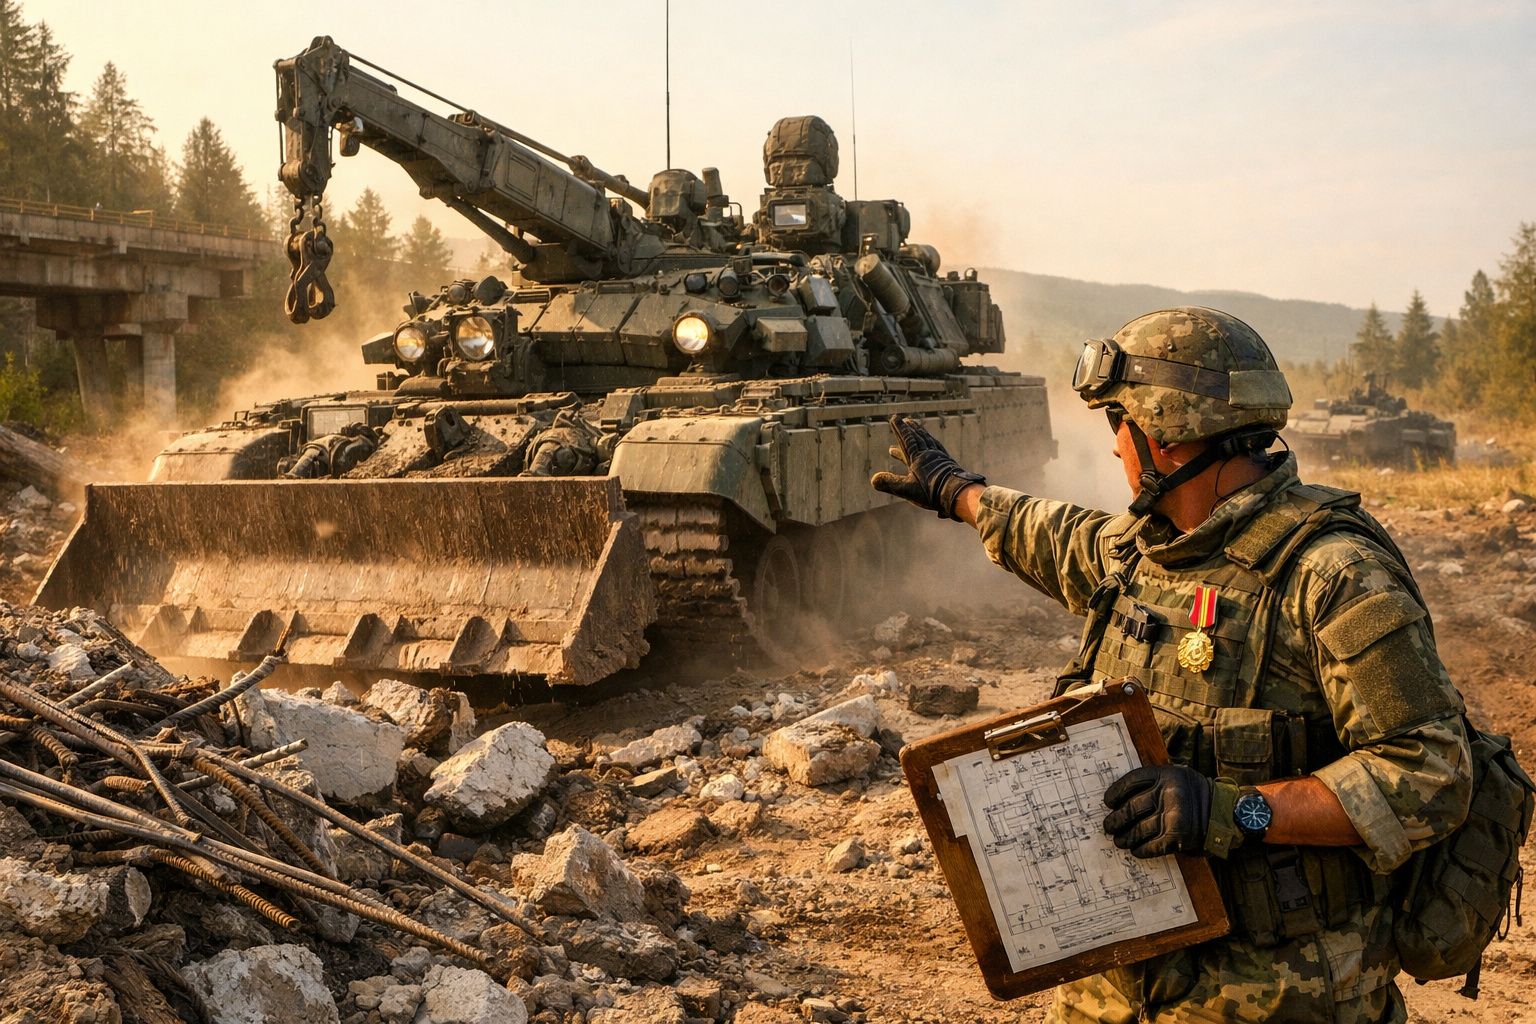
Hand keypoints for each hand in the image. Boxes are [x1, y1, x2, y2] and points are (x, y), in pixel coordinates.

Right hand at [870, 415, 985, 520]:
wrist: (958, 493)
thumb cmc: (932, 492)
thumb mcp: (908, 490)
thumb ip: (890, 483)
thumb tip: (873, 479)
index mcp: (917, 458)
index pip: (906, 440)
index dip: (900, 428)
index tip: (894, 418)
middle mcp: (928, 453)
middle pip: (917, 437)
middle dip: (909, 428)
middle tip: (905, 419)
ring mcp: (938, 456)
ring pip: (927, 440)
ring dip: (920, 432)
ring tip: (915, 427)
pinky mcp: (947, 461)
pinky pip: (937, 446)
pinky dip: (931, 441)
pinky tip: (931, 444)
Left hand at [1103, 765, 1212, 858]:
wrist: (1224, 814)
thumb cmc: (1194, 794)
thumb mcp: (1177, 776)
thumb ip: (1153, 781)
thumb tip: (1120, 797)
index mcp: (1167, 776)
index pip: (1131, 781)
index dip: (1115, 792)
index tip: (1108, 802)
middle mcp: (1169, 795)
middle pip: (1131, 808)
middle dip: (1116, 819)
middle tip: (1108, 825)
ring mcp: (1173, 817)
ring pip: (1138, 829)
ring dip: (1124, 837)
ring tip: (1118, 839)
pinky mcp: (1178, 838)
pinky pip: (1151, 846)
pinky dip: (1140, 850)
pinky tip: (1134, 849)